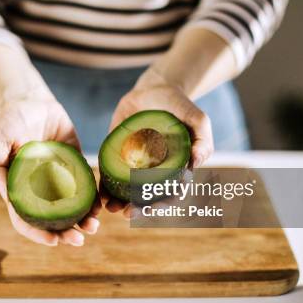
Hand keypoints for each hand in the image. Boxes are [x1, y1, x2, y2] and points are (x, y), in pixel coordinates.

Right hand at [0, 93, 100, 245]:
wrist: (30, 99)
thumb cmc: (7, 120)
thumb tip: (10, 199)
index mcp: (18, 188)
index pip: (26, 219)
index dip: (38, 233)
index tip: (54, 241)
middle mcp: (39, 188)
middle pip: (52, 219)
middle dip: (66, 232)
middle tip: (80, 240)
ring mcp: (58, 178)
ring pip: (71, 207)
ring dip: (82, 220)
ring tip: (94, 226)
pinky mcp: (74, 165)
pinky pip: (85, 185)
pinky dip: (93, 198)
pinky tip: (100, 204)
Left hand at [104, 68, 213, 216]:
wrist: (153, 89)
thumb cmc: (179, 105)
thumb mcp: (197, 119)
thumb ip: (202, 140)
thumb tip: (196, 162)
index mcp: (175, 170)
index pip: (171, 193)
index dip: (163, 204)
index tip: (152, 208)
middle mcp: (154, 172)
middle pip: (147, 198)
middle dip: (139, 209)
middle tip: (129, 214)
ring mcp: (134, 165)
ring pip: (126, 191)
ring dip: (120, 203)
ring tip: (111, 208)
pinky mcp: (117, 156)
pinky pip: (110, 175)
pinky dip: (105, 187)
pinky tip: (100, 195)